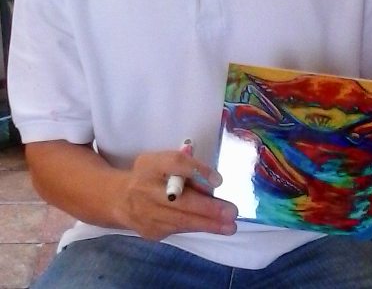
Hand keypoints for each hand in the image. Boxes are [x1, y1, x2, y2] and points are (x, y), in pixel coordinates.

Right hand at [114, 150, 237, 240]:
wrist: (118, 198)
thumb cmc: (150, 174)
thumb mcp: (163, 161)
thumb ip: (185, 166)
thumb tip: (212, 181)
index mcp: (151, 164)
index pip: (175, 164)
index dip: (197, 171)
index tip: (219, 180)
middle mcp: (146, 189)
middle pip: (180, 200)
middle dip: (208, 208)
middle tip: (231, 212)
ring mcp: (146, 214)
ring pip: (181, 220)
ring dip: (208, 224)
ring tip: (229, 226)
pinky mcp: (150, 231)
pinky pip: (177, 229)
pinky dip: (197, 228)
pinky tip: (214, 228)